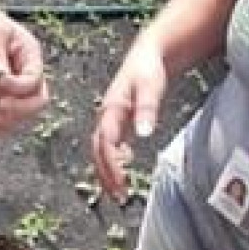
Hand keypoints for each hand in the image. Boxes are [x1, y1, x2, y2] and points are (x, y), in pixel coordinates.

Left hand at [0, 0, 49, 135]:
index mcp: (31, 55)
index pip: (34, 79)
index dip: (18, 86)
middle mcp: (27, 72)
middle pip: (37, 100)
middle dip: (21, 108)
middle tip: (0, 108)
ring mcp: (15, 85)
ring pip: (23, 111)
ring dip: (10, 120)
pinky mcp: (0, 92)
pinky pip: (7, 114)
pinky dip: (1, 124)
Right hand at [92, 35, 169, 200]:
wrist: (148, 53)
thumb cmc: (148, 68)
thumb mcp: (150, 84)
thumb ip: (147, 108)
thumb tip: (143, 133)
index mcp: (111, 109)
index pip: (106, 142)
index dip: (111, 164)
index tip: (122, 182)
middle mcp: (106, 116)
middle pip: (98, 151)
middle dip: (106, 175)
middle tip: (119, 196)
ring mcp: (109, 119)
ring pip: (100, 151)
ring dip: (107, 172)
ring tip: (119, 191)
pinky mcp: (115, 121)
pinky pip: (107, 146)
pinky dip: (112, 161)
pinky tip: (124, 168)